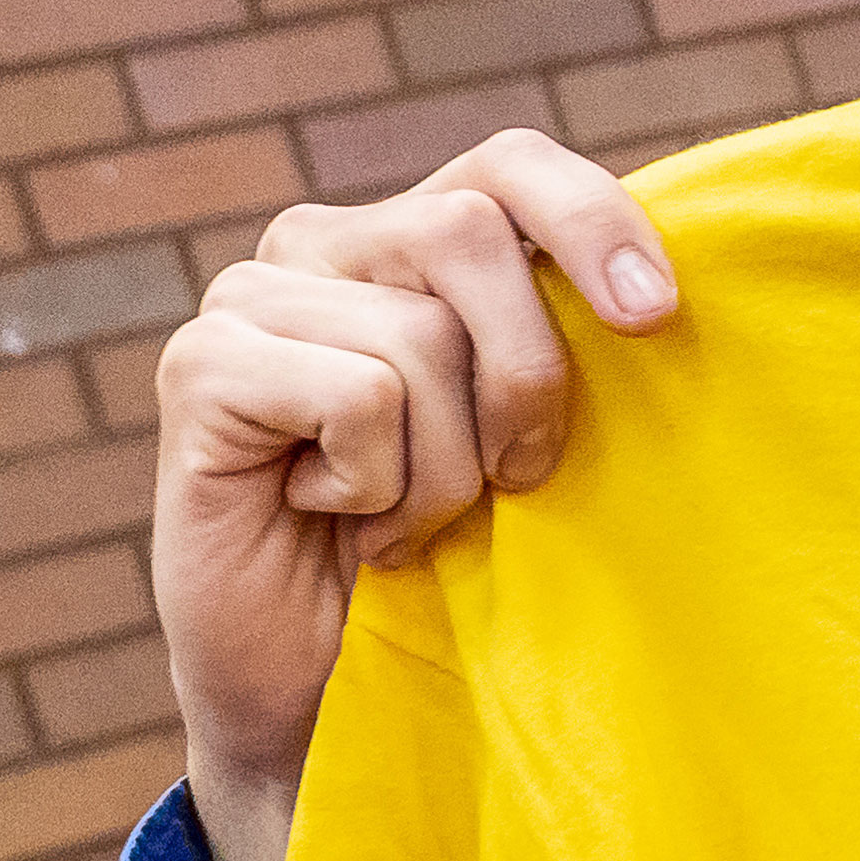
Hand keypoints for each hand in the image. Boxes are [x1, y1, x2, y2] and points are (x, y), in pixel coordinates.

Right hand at [148, 128, 672, 860]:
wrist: (324, 696)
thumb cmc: (444, 562)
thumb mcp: (526, 437)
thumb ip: (562, 341)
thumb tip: (659, 293)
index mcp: (409, 237)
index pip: (509, 164)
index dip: (590, 216)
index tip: (655, 312)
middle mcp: (321, 242)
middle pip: (470, 234)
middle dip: (522, 378)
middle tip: (506, 484)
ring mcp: (249, 296)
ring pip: (419, 335)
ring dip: (442, 466)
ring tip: (398, 519)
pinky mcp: (200, 364)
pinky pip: (355, 395)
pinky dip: (373, 483)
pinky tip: (330, 516)